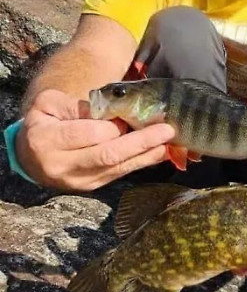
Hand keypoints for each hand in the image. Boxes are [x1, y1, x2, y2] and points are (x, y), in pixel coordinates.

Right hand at [16, 89, 175, 190]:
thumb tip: (110, 112)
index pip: (86, 135)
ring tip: (169, 141)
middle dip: (140, 143)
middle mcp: (62, 166)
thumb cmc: (43, 123)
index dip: (111, 127)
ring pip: (117, 168)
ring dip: (146, 154)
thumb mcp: (49, 104)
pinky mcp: (93, 186)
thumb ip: (77, 106)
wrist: (31, 156)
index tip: (129, 116)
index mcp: (46, 141)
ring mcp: (79, 181)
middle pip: (107, 155)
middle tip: (165, 130)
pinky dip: (141, 162)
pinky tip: (160, 152)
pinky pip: (121, 173)